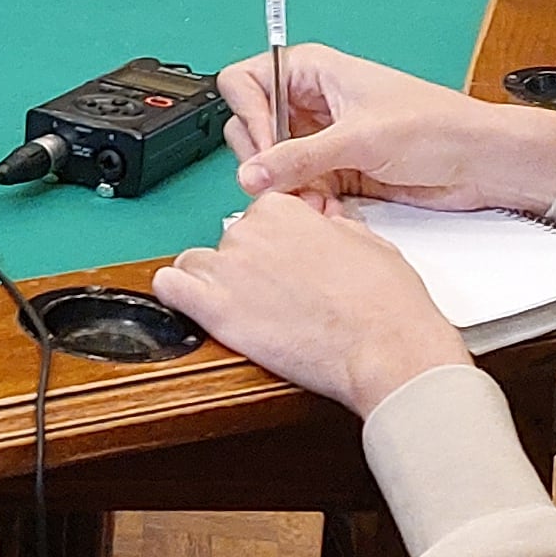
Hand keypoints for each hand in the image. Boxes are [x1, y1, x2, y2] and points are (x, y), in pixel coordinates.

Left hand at [152, 192, 475, 412]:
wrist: (385, 346)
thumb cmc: (386, 302)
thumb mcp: (369, 242)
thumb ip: (332, 228)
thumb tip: (323, 231)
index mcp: (283, 210)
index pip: (257, 218)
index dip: (270, 247)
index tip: (281, 267)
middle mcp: (250, 232)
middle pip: (228, 244)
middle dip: (244, 268)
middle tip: (273, 298)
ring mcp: (229, 269)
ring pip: (193, 265)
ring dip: (210, 283)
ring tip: (239, 309)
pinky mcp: (215, 310)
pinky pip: (170, 289)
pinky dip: (176, 298)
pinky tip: (195, 310)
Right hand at [221, 43, 555, 212]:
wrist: (478, 163)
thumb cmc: (434, 126)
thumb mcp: (360, 138)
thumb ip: (300, 157)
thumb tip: (251, 175)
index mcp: (312, 70)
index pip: (246, 83)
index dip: (249, 115)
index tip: (266, 148)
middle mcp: (312, 103)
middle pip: (253, 128)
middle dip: (265, 160)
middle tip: (283, 182)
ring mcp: (322, 139)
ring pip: (274, 165)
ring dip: (286, 188)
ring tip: (312, 203)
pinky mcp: (336, 172)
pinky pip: (299, 188)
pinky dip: (306, 203)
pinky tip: (327, 212)